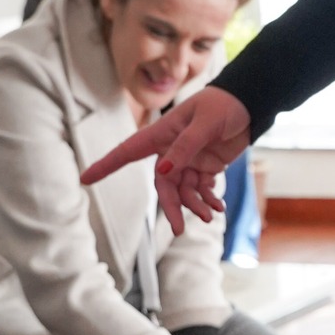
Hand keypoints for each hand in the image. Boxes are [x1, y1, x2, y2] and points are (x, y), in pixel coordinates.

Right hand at [80, 85, 252, 235]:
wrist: (249, 104)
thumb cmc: (222, 105)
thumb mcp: (204, 124)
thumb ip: (185, 148)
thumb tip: (164, 172)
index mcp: (162, 134)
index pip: (128, 152)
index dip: (106, 165)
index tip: (85, 179)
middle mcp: (171, 149)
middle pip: (164, 185)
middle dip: (171, 207)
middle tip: (179, 230)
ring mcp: (189, 159)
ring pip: (183, 190)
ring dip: (195, 205)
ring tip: (209, 214)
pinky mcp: (205, 166)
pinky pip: (201, 188)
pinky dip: (208, 199)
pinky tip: (218, 207)